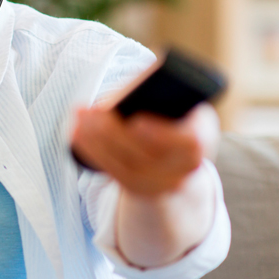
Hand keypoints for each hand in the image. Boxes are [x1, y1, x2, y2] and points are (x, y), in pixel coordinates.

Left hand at [70, 103, 219, 196]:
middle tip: (91, 112)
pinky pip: (115, 173)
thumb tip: (132, 89)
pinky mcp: (141, 190)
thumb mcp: (174, 103)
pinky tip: (77, 134)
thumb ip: (156, 91)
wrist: (178, 160)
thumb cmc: (171, 117)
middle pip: (149, 156)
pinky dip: (94, 152)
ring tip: (79, 118)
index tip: (136, 121)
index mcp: (202, 136)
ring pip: (129, 166)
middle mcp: (187, 167)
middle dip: (115, 133)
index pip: (191, 142)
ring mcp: (164, 184)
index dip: (163, 134)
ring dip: (98, 140)